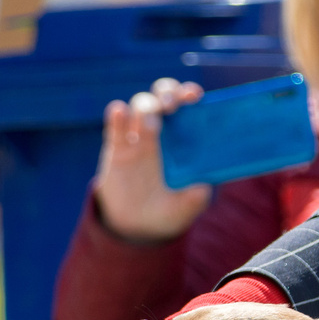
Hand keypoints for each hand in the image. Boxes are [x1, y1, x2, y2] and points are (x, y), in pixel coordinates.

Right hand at [92, 79, 210, 241]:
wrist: (133, 226)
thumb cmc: (166, 211)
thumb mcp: (182, 211)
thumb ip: (194, 201)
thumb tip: (203, 189)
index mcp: (183, 140)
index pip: (187, 106)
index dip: (189, 94)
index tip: (195, 95)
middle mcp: (162, 131)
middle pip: (163, 96)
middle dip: (168, 93)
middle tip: (172, 106)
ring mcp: (137, 136)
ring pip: (140, 105)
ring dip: (147, 107)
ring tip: (153, 127)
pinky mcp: (116, 147)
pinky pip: (115, 124)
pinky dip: (117, 115)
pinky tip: (120, 112)